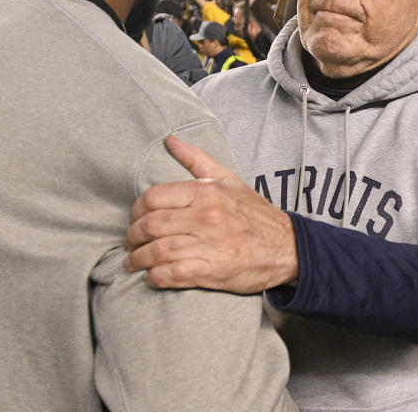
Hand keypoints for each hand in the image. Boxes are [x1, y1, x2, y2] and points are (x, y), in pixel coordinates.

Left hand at [124, 135, 298, 292]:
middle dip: (133, 237)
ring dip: (139, 260)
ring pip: (159, 252)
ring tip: (134, 262)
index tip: (135, 219)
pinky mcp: (214, 271)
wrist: (287, 247)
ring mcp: (210, 245)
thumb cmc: (253, 213)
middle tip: (130, 243)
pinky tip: (151, 277)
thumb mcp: (227, 179)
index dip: (136, 210)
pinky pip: (174, 275)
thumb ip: (196, 159)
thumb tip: (170, 140)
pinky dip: (156, 278)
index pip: (154, 198)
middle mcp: (206, 217)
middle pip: (152, 226)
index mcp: (206, 193)